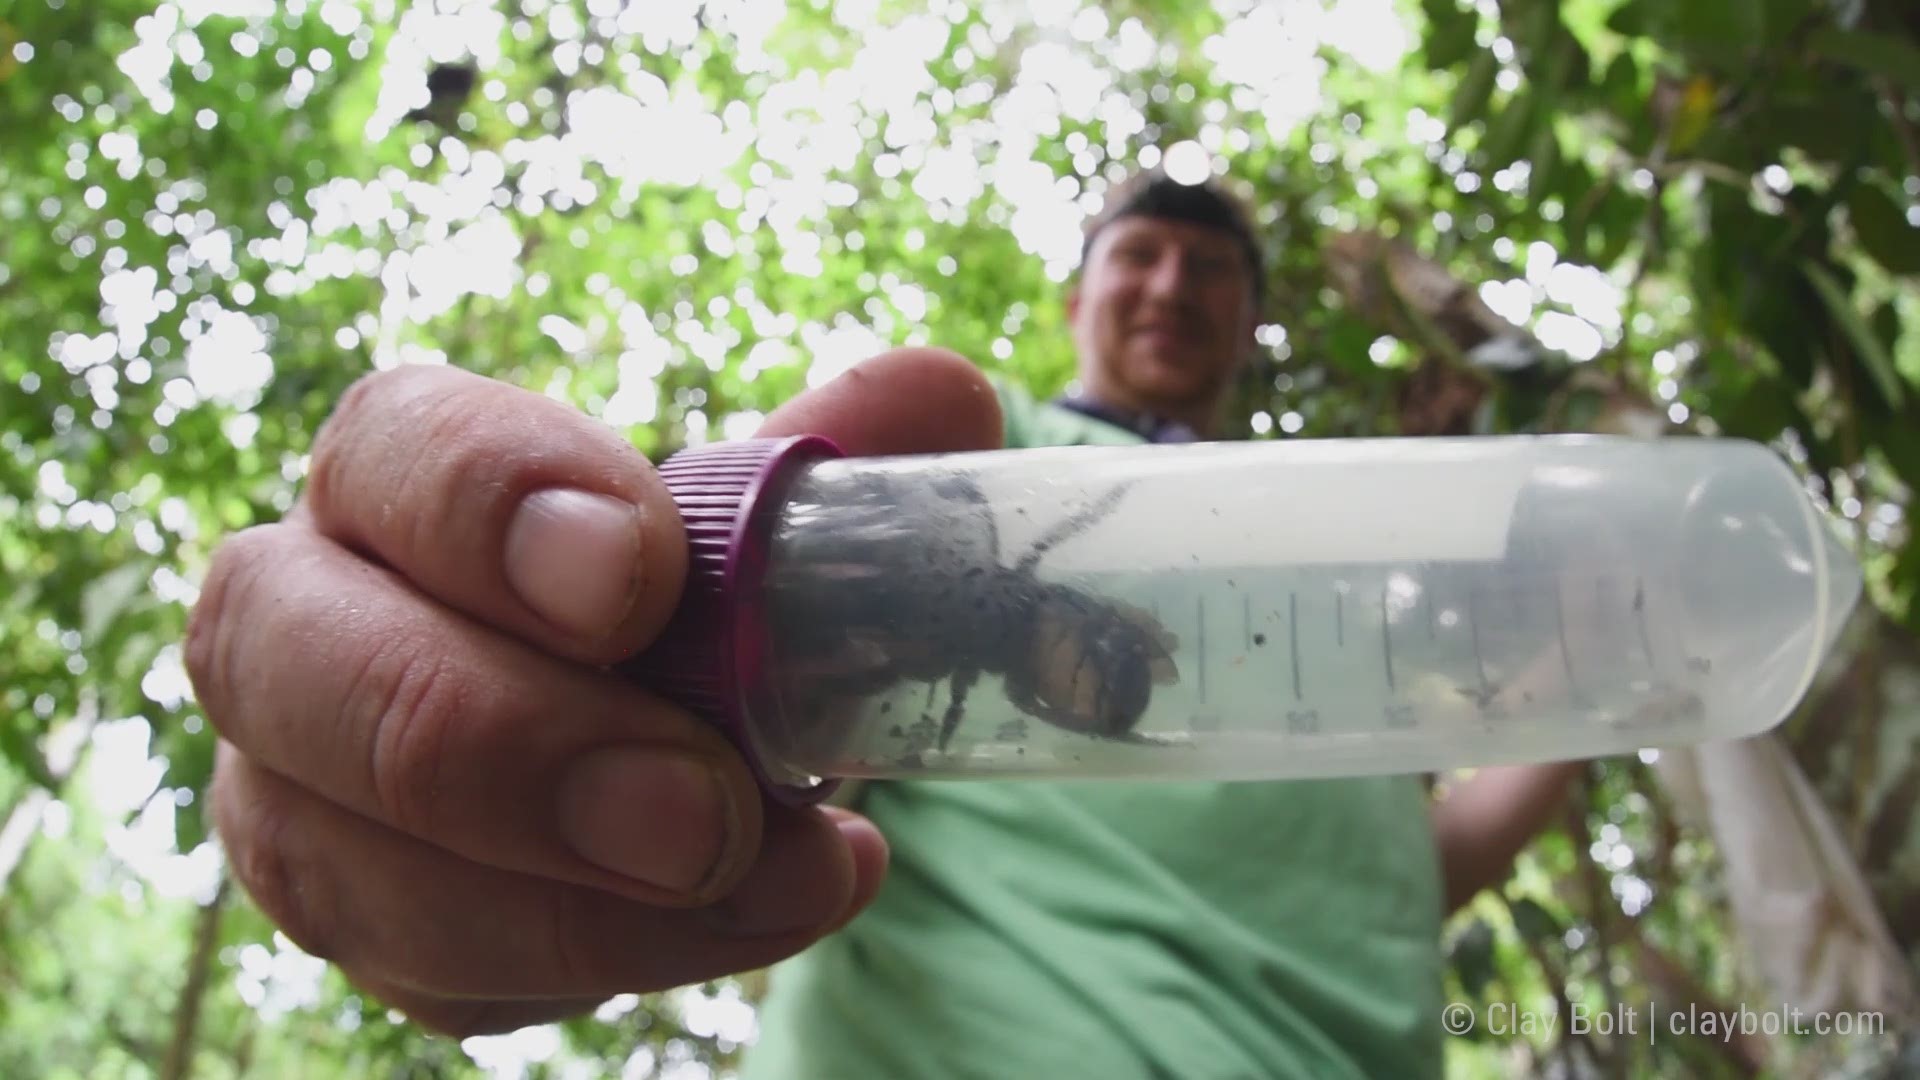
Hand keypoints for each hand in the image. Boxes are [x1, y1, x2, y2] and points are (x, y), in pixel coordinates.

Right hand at [186, 348, 1002, 1035]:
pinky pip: (425, 972)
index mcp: (401, 477)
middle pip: (281, 655)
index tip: (645, 582)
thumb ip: (848, 460)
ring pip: (327, 853)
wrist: (662, 733)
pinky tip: (738, 922)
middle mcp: (303, 615)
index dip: (492, 505)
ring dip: (560, 900)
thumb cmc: (697, 599)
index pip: (392, 450)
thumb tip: (943, 400)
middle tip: (700, 808)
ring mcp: (297, 779)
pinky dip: (589, 964)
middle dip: (500, 743)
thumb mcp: (778, 523)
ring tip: (769, 880)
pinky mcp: (360, 912)